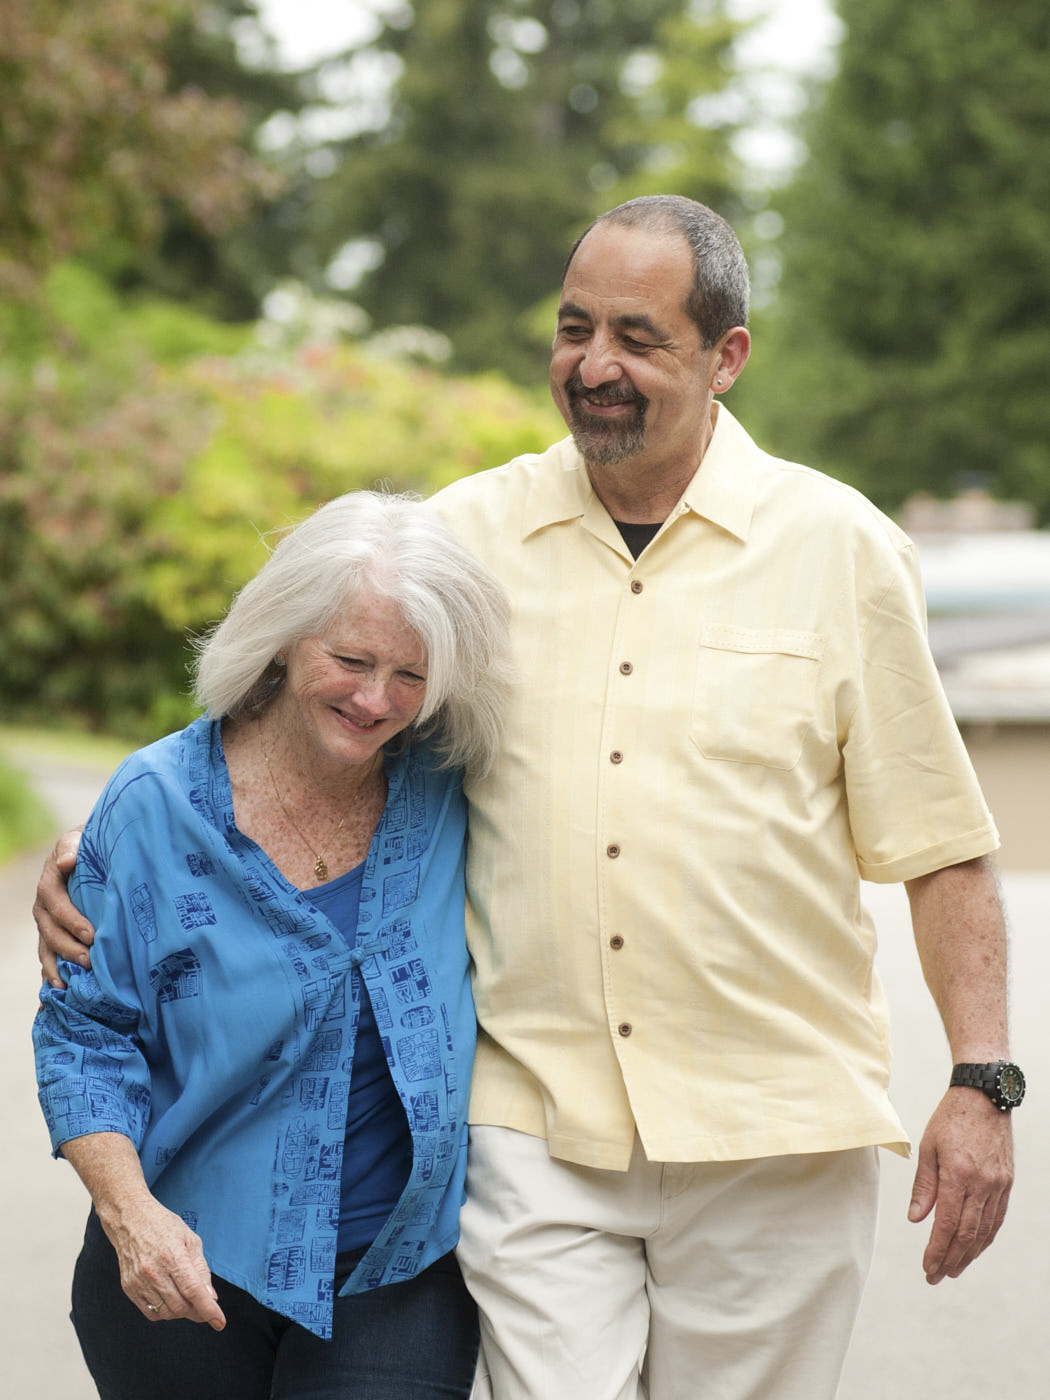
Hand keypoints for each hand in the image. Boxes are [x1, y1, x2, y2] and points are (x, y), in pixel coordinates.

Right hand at [34, 827, 91, 987]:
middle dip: (68, 948)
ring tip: (67, 986)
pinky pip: (48, 957)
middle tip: (90, 961)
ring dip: (56, 967)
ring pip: (46, 948)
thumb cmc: (88, 846)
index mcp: (50, 884)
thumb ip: (72, 847)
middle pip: (50, 931)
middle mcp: (44, 907)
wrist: (89, 851)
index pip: (56, 904)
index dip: (72, 920)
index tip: (92, 935)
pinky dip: (50, 975)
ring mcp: (47, 923)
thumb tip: (66, 862)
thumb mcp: (79, 840)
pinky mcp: (53, 935)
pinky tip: (55, 995)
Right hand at [99, 1195, 226, 1329]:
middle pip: (181, 1306)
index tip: (220, 1322)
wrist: (130, 1220)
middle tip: (206, 1307)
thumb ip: (201, 1270)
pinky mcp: (129, 1288)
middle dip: (198, 1312)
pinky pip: (151, 1312)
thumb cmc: (164, 1226)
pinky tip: (171, 1299)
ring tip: (188, 1299)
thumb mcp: (190, 1240)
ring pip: (166, 1313)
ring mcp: (139, 1281)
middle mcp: (153, 1271)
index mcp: (172, 1255)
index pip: (193, 1290)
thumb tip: (211, 1297)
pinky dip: (165, 1312)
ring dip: (182, 1312)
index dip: (208, 1309)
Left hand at [908, 1088, 1013, 1283]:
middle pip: (967, 1234)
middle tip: (936, 1276)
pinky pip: (996, 1218)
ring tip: (953, 1269)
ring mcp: (998, 1184)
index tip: (927, 1267)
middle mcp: (982, 1183)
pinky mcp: (1007, 1183)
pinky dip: (985, 1237)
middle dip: (950, 1259)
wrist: (985, 1096)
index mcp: (958, 1173)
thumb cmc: (950, 1118)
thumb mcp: (928, 1147)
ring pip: (985, 1230)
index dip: (937, 1249)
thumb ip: (924, 1186)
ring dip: (969, 1254)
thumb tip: (917, 1219)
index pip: (948, 1224)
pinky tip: (974, 1248)